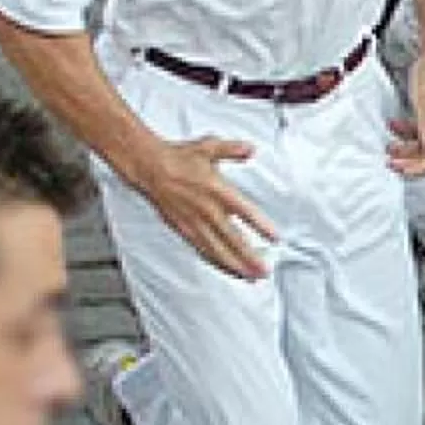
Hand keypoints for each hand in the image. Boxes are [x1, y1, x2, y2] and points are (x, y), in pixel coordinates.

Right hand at [137, 135, 278, 278]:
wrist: (149, 168)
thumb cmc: (178, 158)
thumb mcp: (209, 147)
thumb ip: (232, 150)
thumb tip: (251, 149)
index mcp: (217, 190)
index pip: (244, 211)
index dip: (260, 226)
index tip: (275, 238)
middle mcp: (207, 210)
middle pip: (232, 239)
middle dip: (249, 257)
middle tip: (264, 271)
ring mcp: (194, 222)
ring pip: (217, 250)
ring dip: (235, 265)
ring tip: (250, 277)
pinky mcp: (183, 229)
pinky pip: (202, 249)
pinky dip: (216, 261)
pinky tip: (227, 269)